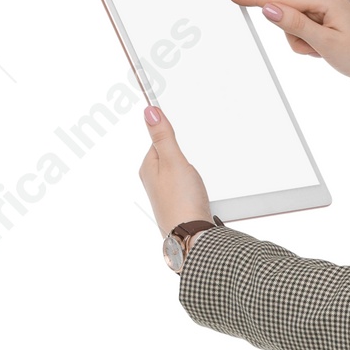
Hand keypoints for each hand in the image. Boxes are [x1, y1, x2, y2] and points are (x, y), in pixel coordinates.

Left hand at [139, 107, 211, 250]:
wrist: (194, 238)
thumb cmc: (181, 202)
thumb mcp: (173, 161)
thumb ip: (163, 136)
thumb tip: (149, 112)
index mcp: (148, 168)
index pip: (159, 141)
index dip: (174, 138)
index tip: (184, 140)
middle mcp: (154, 183)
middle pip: (172, 158)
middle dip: (185, 158)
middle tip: (193, 167)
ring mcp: (168, 197)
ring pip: (183, 175)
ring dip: (194, 176)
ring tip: (198, 184)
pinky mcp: (181, 208)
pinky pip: (190, 190)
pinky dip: (197, 189)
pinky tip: (202, 195)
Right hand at [228, 0, 349, 103]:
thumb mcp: (326, 44)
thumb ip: (295, 25)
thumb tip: (269, 8)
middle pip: (289, 10)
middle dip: (294, 34)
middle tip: (315, 51)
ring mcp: (331, 4)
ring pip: (296, 22)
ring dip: (304, 41)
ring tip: (324, 52)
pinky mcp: (332, 14)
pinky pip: (307, 26)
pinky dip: (311, 41)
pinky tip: (328, 49)